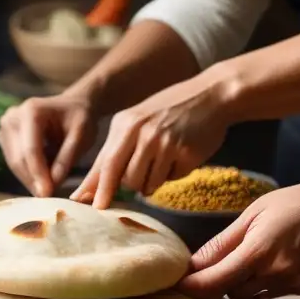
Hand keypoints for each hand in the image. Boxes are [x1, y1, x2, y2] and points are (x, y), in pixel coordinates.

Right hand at [0, 95, 96, 196]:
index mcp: (31, 111)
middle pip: (19, 159)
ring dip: (30, 179)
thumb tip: (52, 184)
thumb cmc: (80, 118)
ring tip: (49, 188)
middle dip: (34, 180)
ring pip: (14, 164)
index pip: (31, 150)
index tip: (47, 195)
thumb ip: (67, 158)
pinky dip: (28, 174)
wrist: (72, 106)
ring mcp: (5, 127)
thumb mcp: (82, 135)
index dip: (38, 174)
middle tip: (49, 198)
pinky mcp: (4, 138)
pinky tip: (42, 179)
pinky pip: (13, 163)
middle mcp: (11, 117)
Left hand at [71, 75, 229, 208]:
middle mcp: (142, 133)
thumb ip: (115, 151)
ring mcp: (164, 143)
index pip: (105, 164)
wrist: (212, 94)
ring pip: (147, 184)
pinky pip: (171, 179)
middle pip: (125, 179)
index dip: (97, 188)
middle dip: (128, 188)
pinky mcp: (186, 153)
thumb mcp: (137, 122)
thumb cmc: (169, 111)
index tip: (87, 204)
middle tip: (137, 183)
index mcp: (124, 124)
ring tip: (163, 159)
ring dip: (152, 182)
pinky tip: (180, 155)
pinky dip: (173, 174)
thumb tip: (90, 188)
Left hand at [178, 182, 299, 298]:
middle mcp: (276, 273)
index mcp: (258, 252)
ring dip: (239, 284)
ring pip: (248, 296)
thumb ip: (220, 244)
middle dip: (218, 282)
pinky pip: (268, 294)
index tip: (178, 284)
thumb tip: (192, 265)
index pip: (215, 281)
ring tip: (249, 259)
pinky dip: (260, 284)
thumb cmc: (290, 204)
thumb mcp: (249, 216)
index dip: (193, 286)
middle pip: (229, 292)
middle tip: (216, 264)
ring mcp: (292, 284)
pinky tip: (271, 263)